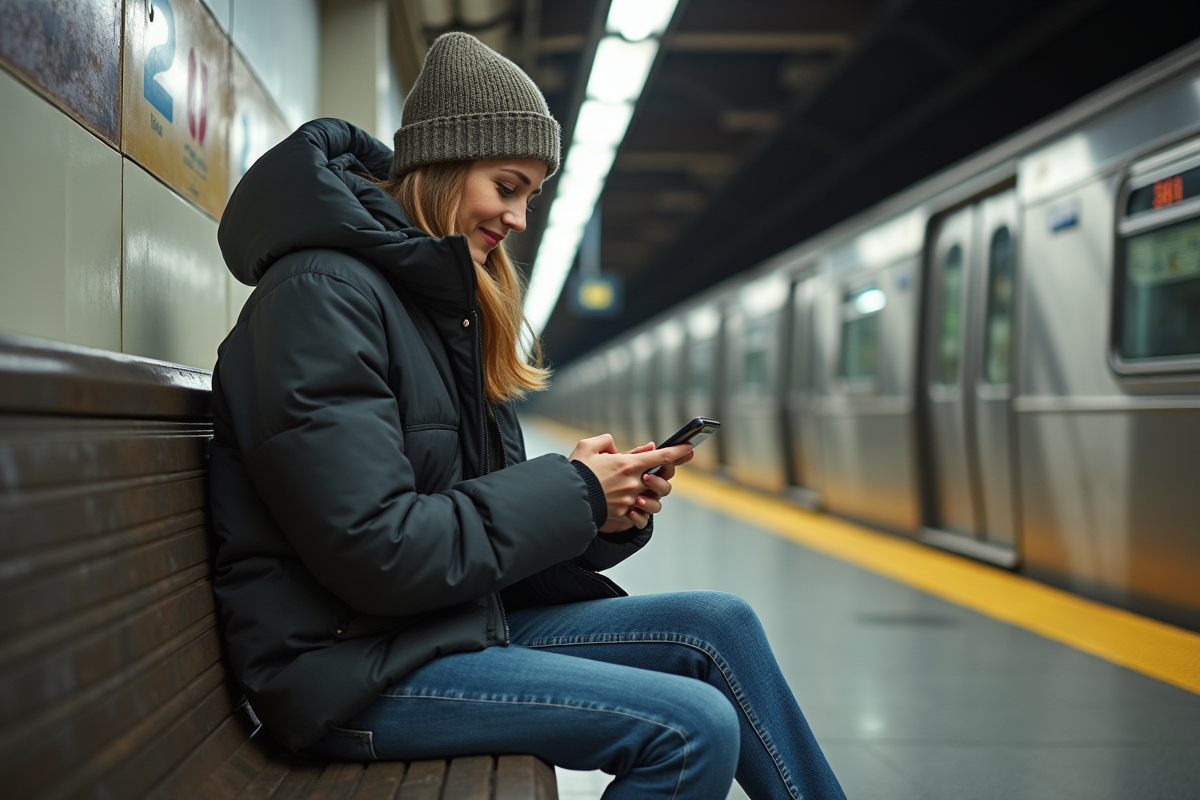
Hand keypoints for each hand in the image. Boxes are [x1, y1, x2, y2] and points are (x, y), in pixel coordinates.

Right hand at [569, 434, 691, 527]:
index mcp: (628, 464)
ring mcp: (630, 501)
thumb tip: (617, 446)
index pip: (662, 457)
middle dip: (662, 478)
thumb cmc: (576, 472)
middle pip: (662, 481)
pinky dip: (638, 512)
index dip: (678, 451)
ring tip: (637, 493)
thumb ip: (606, 441)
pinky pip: (640, 516)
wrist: (566, 499)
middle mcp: (633, 483)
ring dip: (650, 496)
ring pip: (653, 501)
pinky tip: (632, 508)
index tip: (689, 448)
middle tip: (651, 475)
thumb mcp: (588, 447)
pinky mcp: (623, 515)